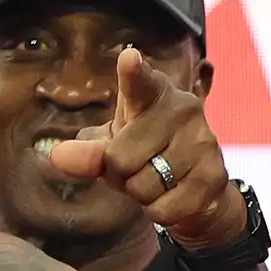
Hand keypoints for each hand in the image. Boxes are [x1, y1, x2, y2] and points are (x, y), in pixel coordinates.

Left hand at [33, 45, 240, 249]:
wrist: (197, 186)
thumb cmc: (143, 155)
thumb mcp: (111, 148)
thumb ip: (86, 151)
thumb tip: (58, 155)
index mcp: (153, 93)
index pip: (140, 83)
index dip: (133, 73)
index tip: (128, 58)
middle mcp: (183, 108)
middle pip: (120, 159)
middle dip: (119, 175)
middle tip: (138, 166)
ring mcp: (203, 140)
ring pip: (143, 186)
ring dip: (141, 194)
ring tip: (158, 180)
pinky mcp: (213, 175)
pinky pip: (164, 208)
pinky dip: (159, 212)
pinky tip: (173, 196)